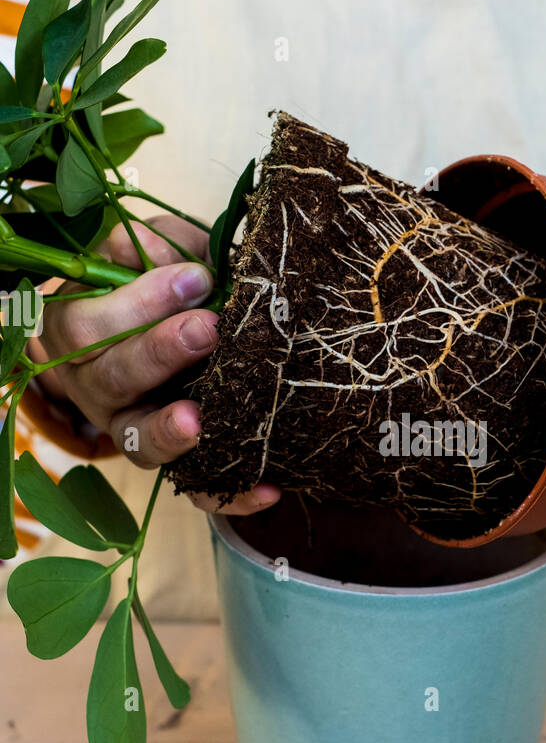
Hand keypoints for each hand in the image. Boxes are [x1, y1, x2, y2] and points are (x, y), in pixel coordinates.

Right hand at [31, 215, 280, 515]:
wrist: (179, 330)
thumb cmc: (161, 286)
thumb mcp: (156, 256)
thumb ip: (161, 248)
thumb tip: (178, 259)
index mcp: (80, 334)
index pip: (88, 326)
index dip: (139, 302)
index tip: (196, 277)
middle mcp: (98, 390)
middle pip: (113, 380)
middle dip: (160, 353)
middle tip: (208, 329)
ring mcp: (134, 432)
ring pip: (141, 444)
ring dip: (171, 432)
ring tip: (200, 420)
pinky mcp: (177, 464)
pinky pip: (196, 490)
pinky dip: (231, 493)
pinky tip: (269, 489)